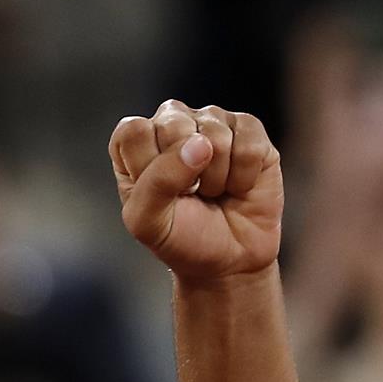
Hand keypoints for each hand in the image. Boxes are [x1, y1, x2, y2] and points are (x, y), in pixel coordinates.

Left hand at [111, 101, 281, 280]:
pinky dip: (243, 176)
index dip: (147, 164)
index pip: (133, 130)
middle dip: (184, 173)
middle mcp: (172, 124)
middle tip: (189, 194)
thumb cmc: (180, 238)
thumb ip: (157, 182)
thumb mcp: (148, 223)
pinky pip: (249, 143)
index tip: (157, 193)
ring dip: (215, 178)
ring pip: (215, 134)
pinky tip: (237, 186)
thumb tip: (199, 144)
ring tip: (212, 192)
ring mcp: (212, 123)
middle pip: (173, 123)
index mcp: (135, 144)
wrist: (228, 259)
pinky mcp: (249, 130)